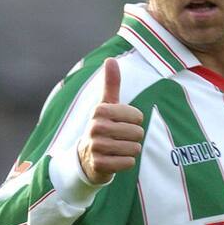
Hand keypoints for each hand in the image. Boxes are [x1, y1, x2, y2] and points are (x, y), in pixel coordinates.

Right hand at [77, 58, 143, 183]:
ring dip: (131, 150)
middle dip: (134, 137)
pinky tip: (115, 160)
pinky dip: (126, 163)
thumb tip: (110, 59)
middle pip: (137, 133)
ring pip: (134, 148)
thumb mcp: (106, 105)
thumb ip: (110, 84)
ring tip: (118, 148)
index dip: (135, 121)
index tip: (122, 123)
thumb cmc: (102, 127)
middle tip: (120, 138)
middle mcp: (96, 127)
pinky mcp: (100, 165)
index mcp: (100, 110)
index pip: (137, 116)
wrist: (86, 158)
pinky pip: (128, 163)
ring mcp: (96, 147)